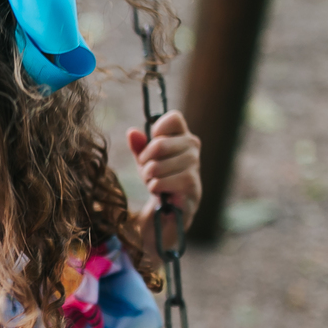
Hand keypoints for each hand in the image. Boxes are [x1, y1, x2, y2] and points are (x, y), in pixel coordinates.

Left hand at [126, 110, 201, 255]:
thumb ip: (139, 146)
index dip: (157, 129)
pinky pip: (164, 182)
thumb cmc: (158, 179)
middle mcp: (193, 148)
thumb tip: (132, 133)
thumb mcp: (144, 160)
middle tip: (146, 169)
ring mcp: (195, 167)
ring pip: (159, 165)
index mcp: (182, 136)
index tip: (151, 144)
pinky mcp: (192, 187)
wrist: (167, 209)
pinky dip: (155, 187)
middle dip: (145, 159)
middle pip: (160, 144)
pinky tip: (158, 191)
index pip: (174, 118)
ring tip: (152, 181)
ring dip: (149, 176)